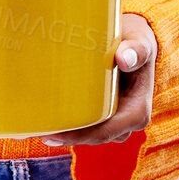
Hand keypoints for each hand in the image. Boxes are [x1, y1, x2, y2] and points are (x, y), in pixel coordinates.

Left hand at [37, 13, 155, 146]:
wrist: (135, 44)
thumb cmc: (137, 42)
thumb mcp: (140, 42)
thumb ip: (137, 49)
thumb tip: (125, 58)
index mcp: (137, 111)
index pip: (107, 131)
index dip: (80, 135)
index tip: (56, 134)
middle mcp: (127, 121)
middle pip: (94, 137)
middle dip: (67, 137)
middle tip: (39, 132)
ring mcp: (115, 120)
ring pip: (89, 135)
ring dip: (66, 133)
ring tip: (38, 129)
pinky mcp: (104, 115)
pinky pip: (87, 126)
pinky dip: (68, 124)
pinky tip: (46, 122)